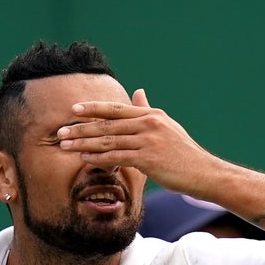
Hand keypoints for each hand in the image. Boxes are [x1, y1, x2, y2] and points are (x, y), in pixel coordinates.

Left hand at [57, 89, 218, 193]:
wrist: (203, 173)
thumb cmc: (183, 153)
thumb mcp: (166, 126)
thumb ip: (147, 110)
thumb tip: (138, 91)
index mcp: (150, 115)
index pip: (115, 109)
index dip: (92, 109)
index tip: (73, 110)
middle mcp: (148, 124)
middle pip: (107, 124)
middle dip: (81, 128)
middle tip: (60, 132)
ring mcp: (148, 140)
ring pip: (108, 140)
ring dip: (84, 143)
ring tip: (65, 146)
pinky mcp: (149, 159)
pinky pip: (117, 156)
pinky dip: (99, 157)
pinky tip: (85, 158)